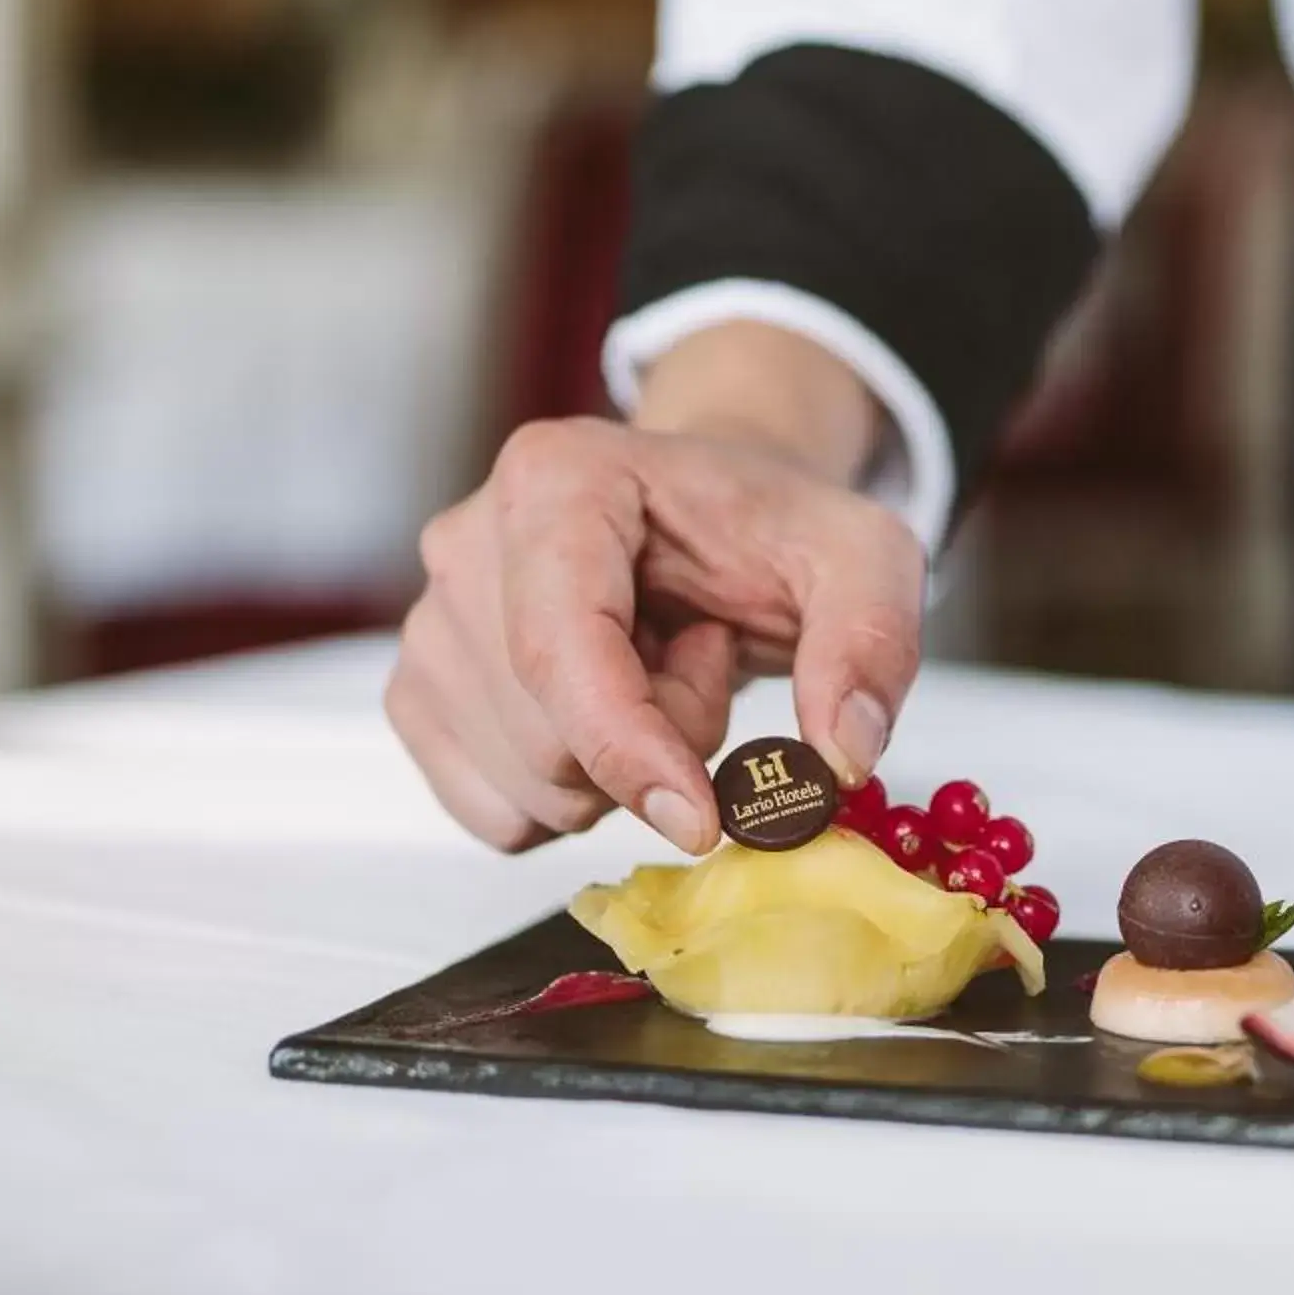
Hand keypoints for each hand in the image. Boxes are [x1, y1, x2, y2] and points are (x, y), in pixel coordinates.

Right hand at [387, 334, 925, 854]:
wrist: (711, 516)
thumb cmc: (771, 526)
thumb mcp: (864, 558)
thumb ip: (871, 643)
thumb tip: (844, 755)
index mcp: (555, 475)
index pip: (562, 647)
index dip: (629, 748)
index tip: (707, 818)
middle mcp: (468, 538)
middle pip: (545, 733)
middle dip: (656, 742)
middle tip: (710, 660)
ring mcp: (430, 619)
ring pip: (522, 785)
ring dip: (618, 772)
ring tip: (662, 673)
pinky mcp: (422, 693)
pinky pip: (493, 813)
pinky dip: (571, 800)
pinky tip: (612, 717)